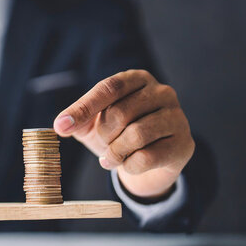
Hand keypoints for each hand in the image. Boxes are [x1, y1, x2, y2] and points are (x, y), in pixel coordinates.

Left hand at [53, 69, 194, 198]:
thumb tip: (61, 125)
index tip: (61, 127)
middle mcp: (162, 92)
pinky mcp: (184, 144)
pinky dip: (129, 166)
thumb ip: (78, 119)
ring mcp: (177, 116)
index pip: (108, 88)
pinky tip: (129, 164)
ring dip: (115, 153)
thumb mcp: (94, 123)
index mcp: (137, 79)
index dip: (83, 108)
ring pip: (136, 136)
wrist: (150, 160)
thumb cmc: (118, 134)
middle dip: (104, 135)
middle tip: (103, 144)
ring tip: (110, 158)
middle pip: (120, 113)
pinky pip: (147, 157)